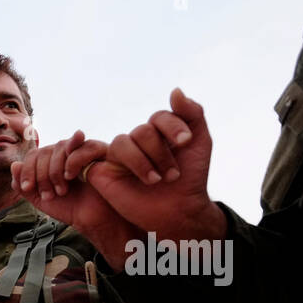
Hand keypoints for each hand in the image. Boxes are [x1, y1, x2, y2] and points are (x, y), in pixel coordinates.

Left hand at [11, 131, 141, 269]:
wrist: (94, 219)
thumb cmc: (71, 208)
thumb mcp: (41, 199)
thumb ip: (24, 185)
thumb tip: (14, 165)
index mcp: (53, 161)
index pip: (34, 155)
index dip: (26, 171)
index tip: (26, 189)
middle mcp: (66, 152)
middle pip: (44, 151)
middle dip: (41, 175)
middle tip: (49, 195)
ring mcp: (82, 150)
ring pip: (59, 146)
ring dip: (54, 172)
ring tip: (62, 191)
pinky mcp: (100, 151)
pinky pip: (82, 146)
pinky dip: (72, 161)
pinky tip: (72, 177)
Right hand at [86, 89, 226, 243]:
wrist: (178, 211)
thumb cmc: (190, 179)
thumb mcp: (200, 142)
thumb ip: (192, 113)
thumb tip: (175, 90)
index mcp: (159, 133)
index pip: (160, 117)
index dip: (172, 127)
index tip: (185, 143)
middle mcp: (138, 143)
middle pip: (143, 130)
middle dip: (160, 151)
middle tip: (172, 174)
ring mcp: (120, 156)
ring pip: (125, 141)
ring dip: (143, 161)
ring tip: (156, 181)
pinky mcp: (103, 171)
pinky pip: (103, 154)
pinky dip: (126, 162)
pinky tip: (140, 178)